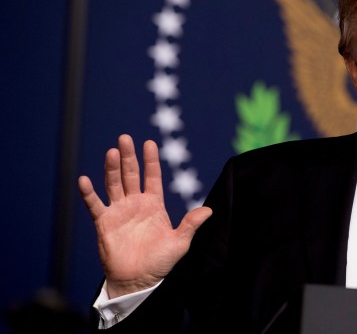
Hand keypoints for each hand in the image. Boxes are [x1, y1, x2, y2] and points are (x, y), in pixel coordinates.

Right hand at [78, 134, 211, 298]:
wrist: (139, 281)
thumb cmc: (160, 262)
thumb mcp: (179, 242)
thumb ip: (191, 224)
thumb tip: (209, 210)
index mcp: (153, 204)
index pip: (152, 176)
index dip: (150, 161)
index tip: (149, 143)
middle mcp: (135, 203)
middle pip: (130, 174)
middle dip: (128, 157)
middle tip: (125, 138)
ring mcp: (119, 211)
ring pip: (113, 184)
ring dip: (111, 169)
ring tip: (112, 152)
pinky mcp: (104, 223)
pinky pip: (95, 205)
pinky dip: (89, 193)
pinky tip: (85, 180)